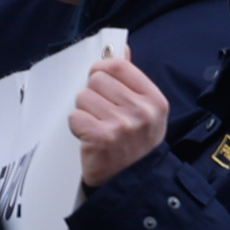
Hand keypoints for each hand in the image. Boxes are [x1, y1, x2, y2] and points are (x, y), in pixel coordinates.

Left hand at [68, 54, 167, 189]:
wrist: (135, 182)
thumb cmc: (137, 144)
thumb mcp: (146, 111)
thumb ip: (132, 78)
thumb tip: (122, 47)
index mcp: (155, 100)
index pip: (117, 65)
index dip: (102, 71)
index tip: (102, 84)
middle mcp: (142, 111)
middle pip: (96, 80)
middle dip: (94, 95)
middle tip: (104, 115)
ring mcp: (122, 125)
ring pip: (83, 97)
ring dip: (85, 112)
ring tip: (99, 127)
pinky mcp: (101, 137)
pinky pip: (75, 117)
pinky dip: (77, 128)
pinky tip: (91, 138)